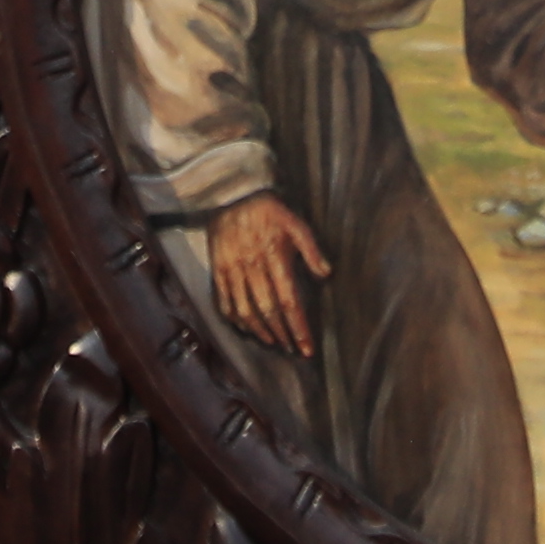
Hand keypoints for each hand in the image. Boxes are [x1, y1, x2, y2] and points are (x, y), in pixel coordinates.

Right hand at [204, 195, 332, 353]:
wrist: (232, 194)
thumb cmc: (269, 210)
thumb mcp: (295, 222)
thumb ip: (311, 249)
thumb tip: (326, 274)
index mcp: (274, 257)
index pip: (289, 302)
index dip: (298, 328)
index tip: (306, 348)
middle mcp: (252, 267)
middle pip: (268, 311)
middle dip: (282, 335)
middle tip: (292, 349)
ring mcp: (233, 269)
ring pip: (245, 311)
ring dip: (260, 332)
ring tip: (273, 342)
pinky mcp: (218, 269)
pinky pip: (224, 302)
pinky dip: (235, 320)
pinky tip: (246, 329)